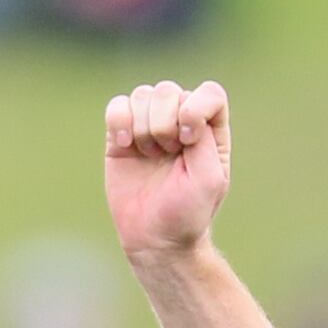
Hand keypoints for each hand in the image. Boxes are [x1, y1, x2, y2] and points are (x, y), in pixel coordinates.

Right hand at [104, 80, 233, 259]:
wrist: (155, 236)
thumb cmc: (188, 211)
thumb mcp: (209, 179)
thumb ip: (204, 140)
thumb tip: (185, 109)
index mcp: (211, 131)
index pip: (210, 93)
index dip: (195, 107)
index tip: (188, 140)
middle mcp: (181, 121)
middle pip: (170, 91)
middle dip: (164, 124)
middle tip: (167, 156)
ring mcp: (150, 125)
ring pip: (142, 95)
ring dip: (143, 127)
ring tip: (149, 156)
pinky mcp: (121, 133)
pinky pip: (117, 105)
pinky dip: (118, 121)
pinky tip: (124, 146)